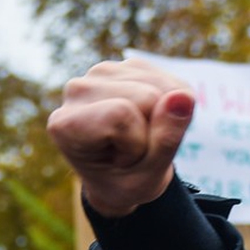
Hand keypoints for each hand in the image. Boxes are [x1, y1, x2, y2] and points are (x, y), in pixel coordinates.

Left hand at [48, 59, 196, 217]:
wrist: (122, 177)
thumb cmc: (127, 183)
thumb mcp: (146, 178)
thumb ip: (165, 140)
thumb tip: (183, 97)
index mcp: (66, 123)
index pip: (121, 115)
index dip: (136, 143)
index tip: (122, 162)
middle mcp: (77, 90)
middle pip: (146, 97)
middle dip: (152, 129)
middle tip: (134, 150)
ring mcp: (101, 73)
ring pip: (162, 87)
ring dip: (163, 117)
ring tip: (141, 136)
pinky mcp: (127, 66)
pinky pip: (172, 84)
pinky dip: (172, 107)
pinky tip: (151, 120)